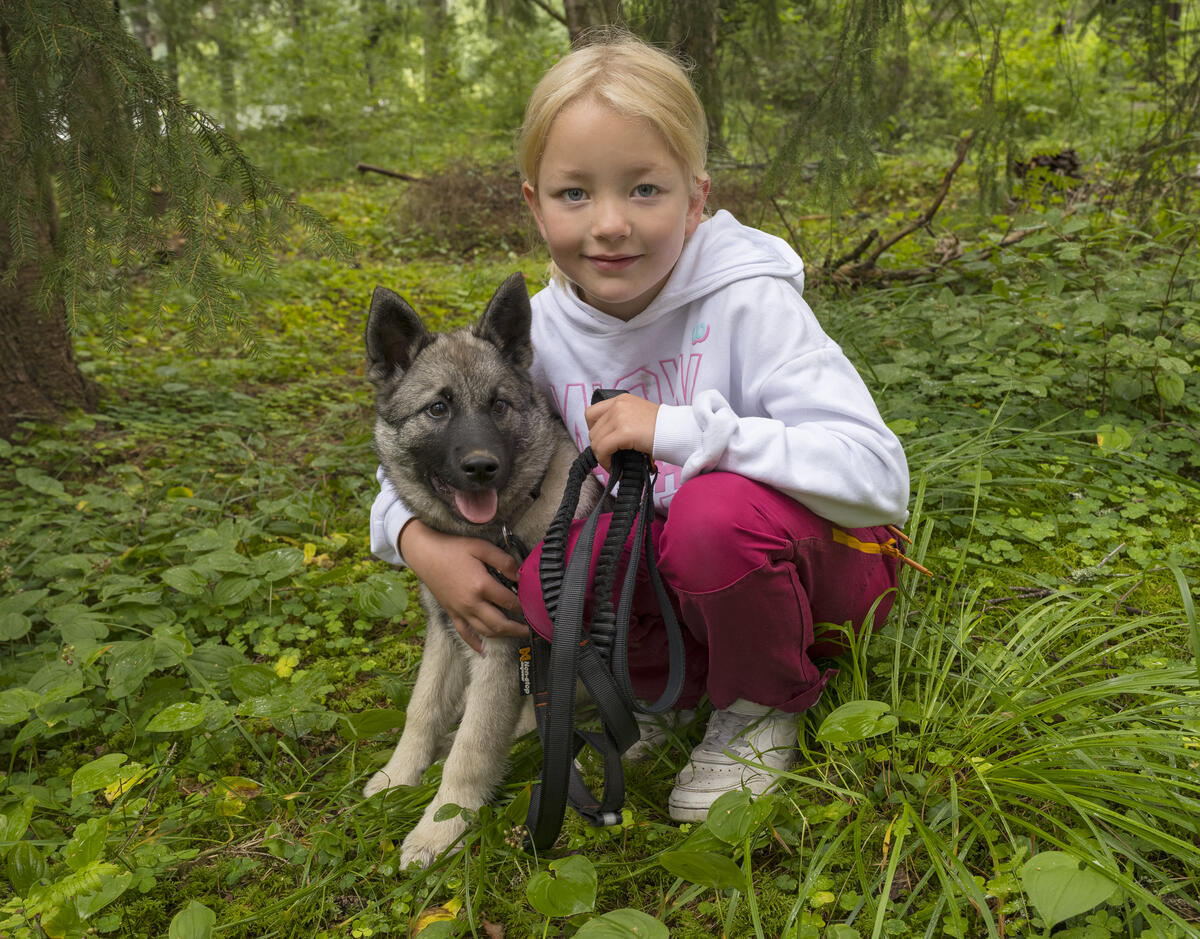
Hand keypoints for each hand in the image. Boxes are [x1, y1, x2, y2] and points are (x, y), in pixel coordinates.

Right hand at [399, 519, 525, 653]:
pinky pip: (464, 633)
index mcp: (481, 586)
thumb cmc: (453, 548)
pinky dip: (474, 643)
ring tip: (516, 634)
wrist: (424, 553)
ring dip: (502, 635)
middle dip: (517, 628)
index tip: (532, 604)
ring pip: (485, 631)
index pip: (509, 601)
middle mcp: (471, 603)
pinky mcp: (451, 613)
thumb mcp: (481, 547)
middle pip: (500, 623)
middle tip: (531, 629)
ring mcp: (460, 611)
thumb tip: (519, 575)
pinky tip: (483, 650)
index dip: (523, 603)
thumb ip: (503, 560)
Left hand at [584, 394, 659, 470]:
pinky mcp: (623, 432)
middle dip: (600, 448)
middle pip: (593, 431)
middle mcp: (618, 405)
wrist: (678, 432)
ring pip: (596, 441)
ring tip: (615, 465)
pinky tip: (617, 469)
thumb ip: (621, 423)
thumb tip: (607, 442)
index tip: (603, 443)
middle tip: (611, 459)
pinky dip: (606, 462)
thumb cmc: (663, 430)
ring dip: (603, 457)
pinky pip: (603, 449)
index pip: (591, 414)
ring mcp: (620, 417)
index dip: (594, 431)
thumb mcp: (638, 418)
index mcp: (621, 400)